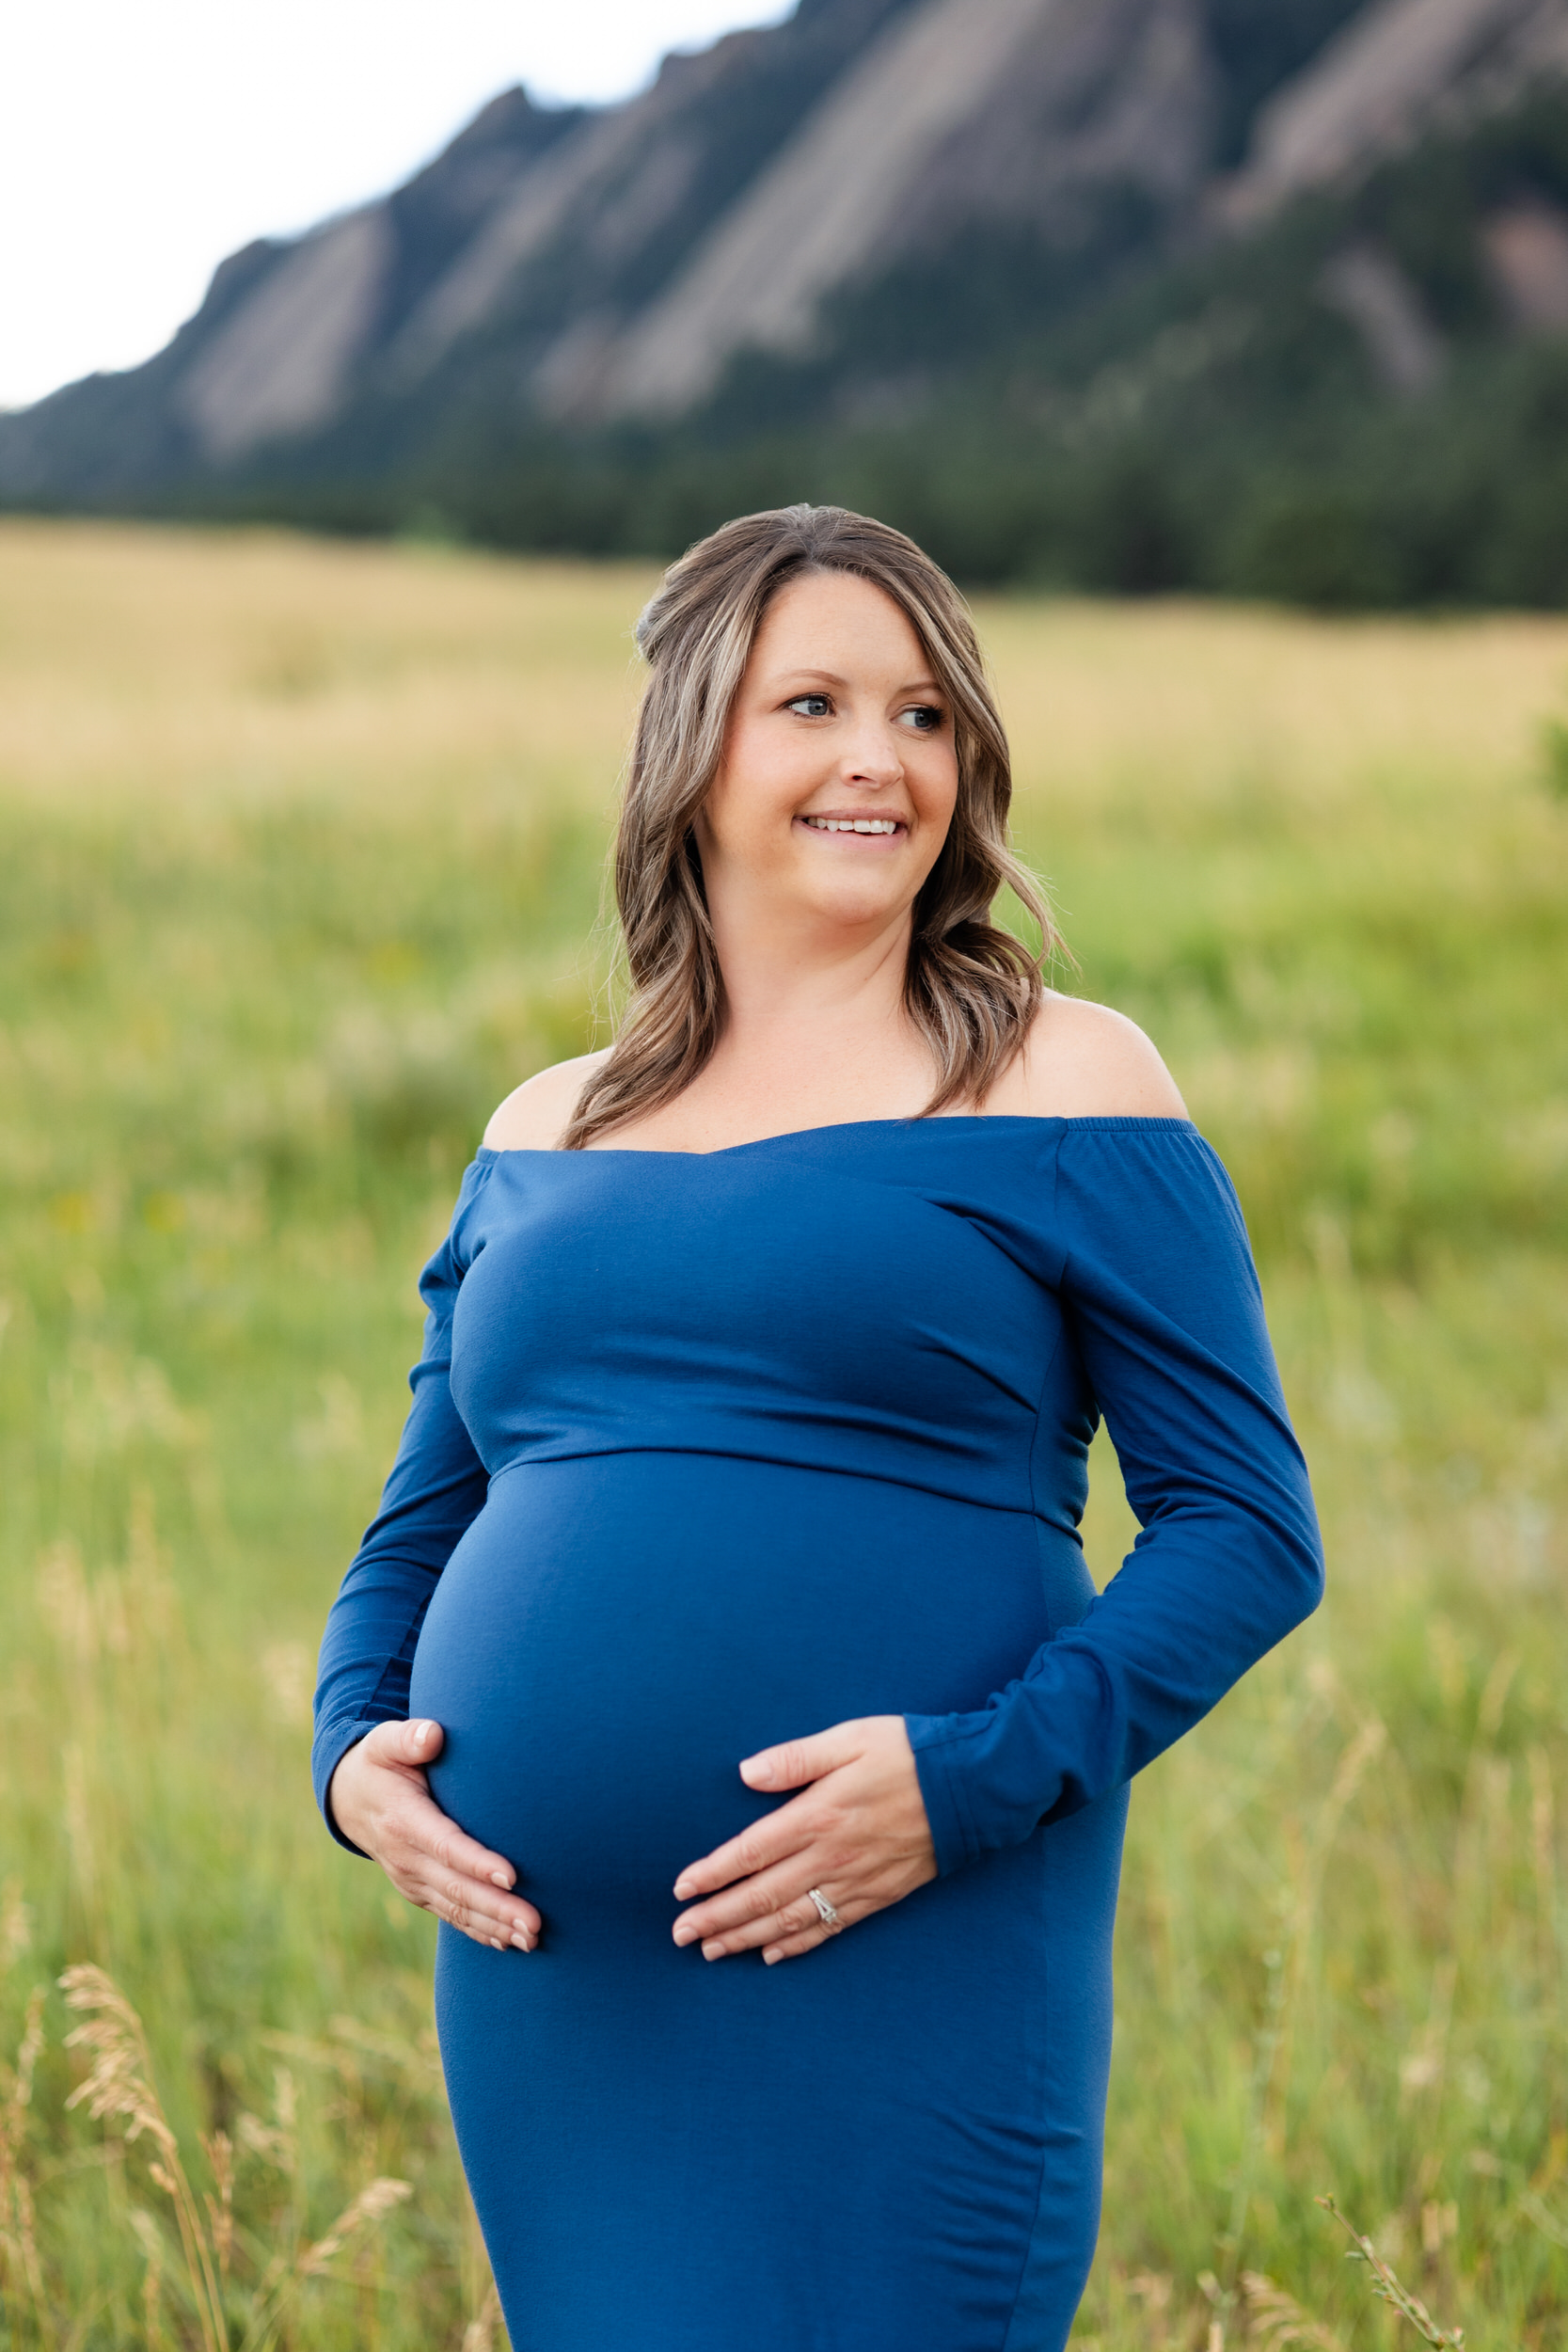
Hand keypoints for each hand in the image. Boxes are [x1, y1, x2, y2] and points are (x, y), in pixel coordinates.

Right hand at [328, 1718, 540, 1953]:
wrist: (349, 1799)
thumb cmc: (380, 1762)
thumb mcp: (385, 1743)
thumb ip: (408, 1738)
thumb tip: (433, 1735)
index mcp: (403, 1820)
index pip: (444, 1845)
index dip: (476, 1862)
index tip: (511, 1875)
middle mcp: (405, 1858)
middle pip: (456, 1888)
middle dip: (497, 1908)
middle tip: (535, 1923)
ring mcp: (411, 1879)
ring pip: (456, 1909)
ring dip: (495, 1926)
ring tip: (532, 1939)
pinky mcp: (419, 1890)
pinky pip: (450, 1914)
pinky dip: (478, 1931)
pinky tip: (506, 1942)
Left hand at [671, 1716, 935, 1965]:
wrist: (973, 1787)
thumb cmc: (908, 1753)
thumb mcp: (849, 1739)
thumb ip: (795, 1759)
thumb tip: (745, 1773)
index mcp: (819, 1814)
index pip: (751, 1852)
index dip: (713, 1873)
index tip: (680, 1889)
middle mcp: (831, 1856)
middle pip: (761, 1895)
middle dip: (716, 1917)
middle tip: (680, 1935)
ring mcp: (855, 1881)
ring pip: (789, 1919)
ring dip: (745, 1937)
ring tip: (712, 1950)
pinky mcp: (878, 1895)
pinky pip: (829, 1928)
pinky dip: (796, 1944)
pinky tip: (772, 1954)